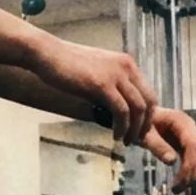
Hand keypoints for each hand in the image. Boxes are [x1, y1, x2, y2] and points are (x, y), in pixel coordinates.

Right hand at [33, 40, 158, 144]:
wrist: (46, 53)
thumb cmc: (64, 63)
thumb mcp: (95, 71)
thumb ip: (108, 84)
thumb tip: (111, 104)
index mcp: (126, 63)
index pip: (147, 91)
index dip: (147, 114)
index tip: (139, 128)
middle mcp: (126, 67)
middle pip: (149, 100)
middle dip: (145, 124)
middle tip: (137, 138)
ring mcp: (115, 75)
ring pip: (138, 108)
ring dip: (134, 129)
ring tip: (126, 141)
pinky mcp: (102, 85)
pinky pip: (121, 111)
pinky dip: (122, 127)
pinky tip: (115, 135)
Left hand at [142, 108, 195, 192]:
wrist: (137, 114)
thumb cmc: (138, 123)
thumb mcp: (143, 134)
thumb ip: (157, 145)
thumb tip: (172, 161)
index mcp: (182, 122)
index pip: (194, 146)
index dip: (189, 166)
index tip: (178, 183)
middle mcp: (190, 127)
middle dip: (192, 173)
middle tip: (176, 190)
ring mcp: (190, 135)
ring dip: (193, 174)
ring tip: (177, 189)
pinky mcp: (187, 143)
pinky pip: (194, 158)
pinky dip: (191, 171)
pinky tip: (182, 183)